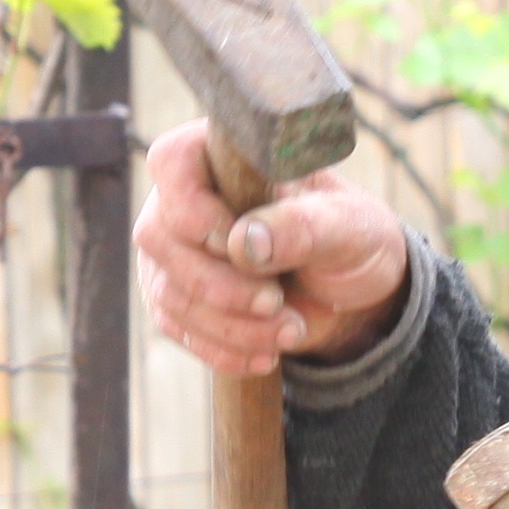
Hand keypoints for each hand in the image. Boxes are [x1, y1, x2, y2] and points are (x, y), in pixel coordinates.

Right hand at [133, 122, 410, 379]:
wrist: (349, 291)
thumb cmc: (350, 237)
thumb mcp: (349, 226)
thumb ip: (304, 225)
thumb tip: (244, 242)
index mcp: (223, 154)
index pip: (171, 161)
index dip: (196, 210)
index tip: (242, 247)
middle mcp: (184, 197)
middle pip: (157, 236)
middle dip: (219, 284)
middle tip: (277, 303)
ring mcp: (173, 251)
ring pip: (168, 291)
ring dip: (229, 324)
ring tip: (290, 331)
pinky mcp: (176, 297)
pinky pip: (176, 328)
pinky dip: (223, 349)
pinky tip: (266, 355)